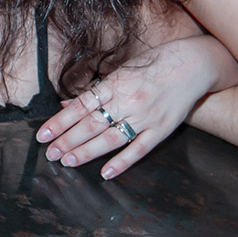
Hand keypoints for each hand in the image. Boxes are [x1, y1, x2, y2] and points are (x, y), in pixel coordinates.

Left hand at [36, 35, 231, 178]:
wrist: (194, 63)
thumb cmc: (155, 64)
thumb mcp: (123, 70)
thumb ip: (97, 91)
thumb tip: (67, 105)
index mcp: (117, 83)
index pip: (81, 106)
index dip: (60, 121)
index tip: (43, 135)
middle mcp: (130, 100)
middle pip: (92, 124)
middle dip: (68, 140)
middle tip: (50, 153)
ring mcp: (146, 116)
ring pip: (112, 138)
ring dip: (87, 152)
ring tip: (68, 161)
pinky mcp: (162, 129)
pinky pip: (139, 149)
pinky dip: (122, 162)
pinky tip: (106, 173)